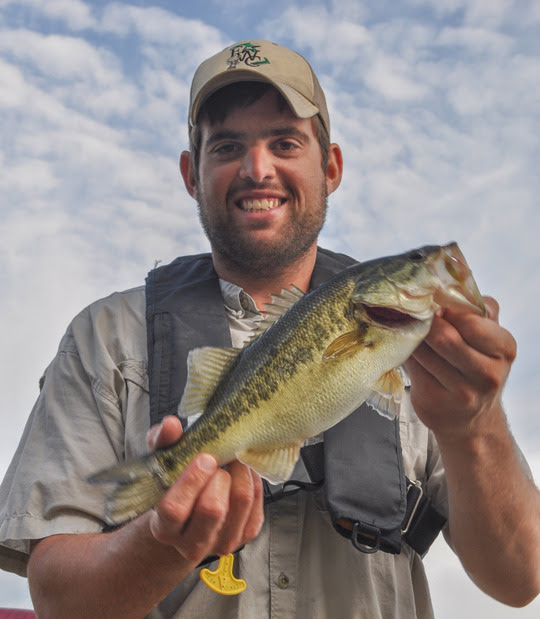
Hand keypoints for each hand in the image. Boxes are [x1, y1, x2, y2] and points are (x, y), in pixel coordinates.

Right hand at [145, 416, 263, 563]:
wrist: (188, 522)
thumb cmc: (173, 487)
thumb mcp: (162, 463)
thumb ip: (163, 442)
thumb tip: (171, 424)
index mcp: (164, 528)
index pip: (174, 510)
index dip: (190, 481)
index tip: (203, 458)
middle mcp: (192, 544)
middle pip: (213, 508)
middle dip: (219, 476)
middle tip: (217, 460)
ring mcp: (221, 543)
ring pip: (241, 501)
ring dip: (239, 472)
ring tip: (231, 460)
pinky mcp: (245, 536)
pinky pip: (257, 501)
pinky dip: (252, 479)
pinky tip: (240, 472)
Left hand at [405, 297, 516, 436]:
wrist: (469, 419)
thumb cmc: (475, 366)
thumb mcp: (488, 336)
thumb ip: (476, 309)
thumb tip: (449, 284)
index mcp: (505, 348)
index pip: (471, 321)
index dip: (446, 309)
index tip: (434, 303)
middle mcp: (488, 374)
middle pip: (444, 337)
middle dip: (425, 323)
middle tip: (416, 315)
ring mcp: (462, 392)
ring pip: (423, 351)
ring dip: (411, 337)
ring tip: (409, 331)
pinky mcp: (435, 402)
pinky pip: (412, 367)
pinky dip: (406, 354)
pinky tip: (407, 351)